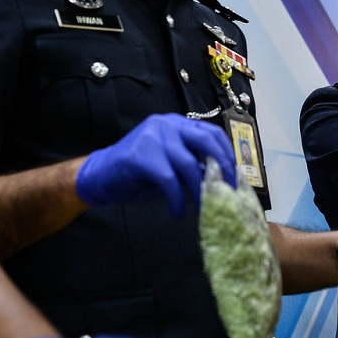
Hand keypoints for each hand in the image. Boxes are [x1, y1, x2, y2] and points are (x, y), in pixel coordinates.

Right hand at [76, 114, 236, 217]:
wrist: (101, 176)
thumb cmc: (139, 173)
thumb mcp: (172, 164)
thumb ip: (194, 164)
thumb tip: (223, 179)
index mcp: (178, 124)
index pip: (212, 133)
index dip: (227, 154)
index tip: (235, 176)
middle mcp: (168, 125)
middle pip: (206, 142)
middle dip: (222, 167)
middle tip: (228, 190)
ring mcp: (154, 137)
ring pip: (189, 163)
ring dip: (200, 189)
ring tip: (203, 207)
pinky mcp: (141, 155)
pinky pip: (169, 180)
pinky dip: (178, 200)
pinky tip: (178, 213)